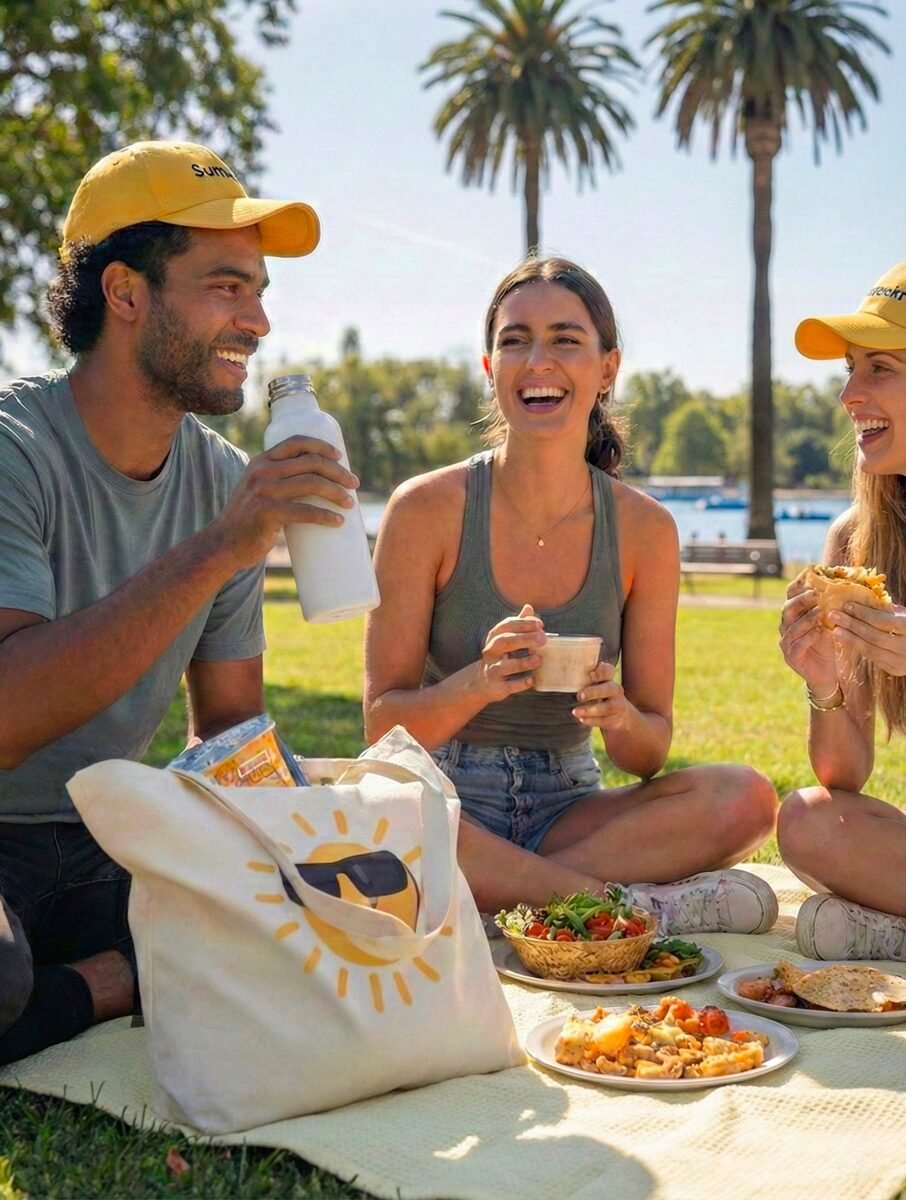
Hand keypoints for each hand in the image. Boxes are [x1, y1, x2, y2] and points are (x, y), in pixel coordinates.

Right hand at [211, 435, 359, 569]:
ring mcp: (263, 491)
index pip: (296, 442)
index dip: (322, 446)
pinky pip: (304, 511)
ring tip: (350, 503)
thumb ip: (278, 481)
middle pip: (310, 462)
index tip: (340, 456)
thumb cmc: (249, 520)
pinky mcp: (267, 513)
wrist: (224, 545)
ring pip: (311, 484)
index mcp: (261, 461)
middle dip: (338, 472)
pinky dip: (326, 516)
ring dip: (337, 492)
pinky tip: (338, 522)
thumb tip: (317, 482)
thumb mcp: (258, 490)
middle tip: (354, 484)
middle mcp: (262, 471)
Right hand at [474, 603, 544, 701]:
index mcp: (494, 637)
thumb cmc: (500, 655)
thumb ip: (518, 624)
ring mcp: (492, 669)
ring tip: (538, 659)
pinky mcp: (496, 686)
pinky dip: (520, 683)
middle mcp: (490, 652)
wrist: (482, 681)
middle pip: (505, 642)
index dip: (523, 623)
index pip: (507, 626)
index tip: (540, 624)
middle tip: (543, 638)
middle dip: (524, 639)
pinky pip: (508, 685)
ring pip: (505, 665)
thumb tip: (529, 608)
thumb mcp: (506, 638)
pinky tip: (532, 679)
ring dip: (523, 662)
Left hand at [571, 661, 628, 731]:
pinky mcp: (616, 719)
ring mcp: (618, 705)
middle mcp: (615, 690)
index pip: (608, 671)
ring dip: (589, 710)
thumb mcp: (597, 685)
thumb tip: (565, 672)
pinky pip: (605, 720)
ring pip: (606, 707)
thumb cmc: (601, 696)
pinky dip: (592, 720)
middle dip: (593, 692)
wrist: (621, 716)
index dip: (601, 672)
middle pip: (609, 688)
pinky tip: (581, 719)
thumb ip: (586, 679)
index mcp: (609, 679)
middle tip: (579, 696)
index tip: (590, 674)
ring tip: (575, 711)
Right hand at [779, 581, 837, 693]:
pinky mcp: (791, 658)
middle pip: (788, 609)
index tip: (810, 578)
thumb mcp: (827, 625)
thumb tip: (838, 589)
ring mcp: (786, 643)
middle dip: (801, 600)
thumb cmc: (827, 647)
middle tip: (817, 594)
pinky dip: (808, 637)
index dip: (797, 588)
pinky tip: (819, 631)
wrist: (826, 674)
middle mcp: (786, 628)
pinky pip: (797, 645)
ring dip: (806, 618)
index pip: (789, 598)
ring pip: (791, 627)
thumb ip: (827, 610)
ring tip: (821, 611)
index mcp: (793, 617)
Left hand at [829, 602, 905, 676]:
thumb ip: (887, 610)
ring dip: (850, 638)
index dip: (863, 613)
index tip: (847, 605)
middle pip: (873, 636)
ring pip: (870, 650)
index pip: (883, 622)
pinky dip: (857, 647)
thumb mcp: (904, 616)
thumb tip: (862, 598)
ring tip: (835, 628)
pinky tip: (846, 639)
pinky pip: (872, 657)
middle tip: (833, 614)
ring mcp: (900, 661)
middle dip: (852, 625)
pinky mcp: (893, 669)